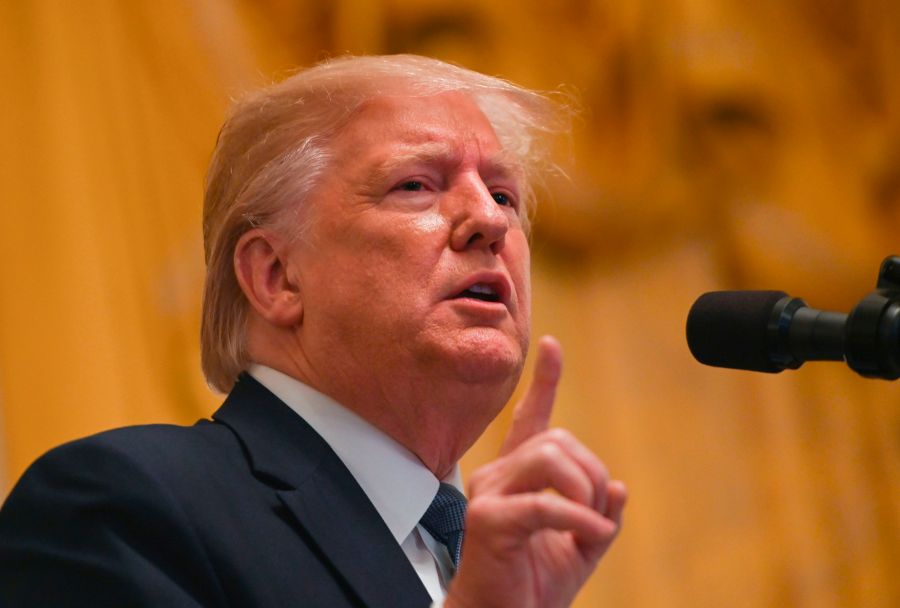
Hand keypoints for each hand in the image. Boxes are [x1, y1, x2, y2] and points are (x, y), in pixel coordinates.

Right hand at [445, 336, 626, 607]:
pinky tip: (592, 535)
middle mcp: (497, 475)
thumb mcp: (580, 547)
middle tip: (597, 514)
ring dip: (585, 490)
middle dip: (592, 472)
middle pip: (556, 439)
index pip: (530, 418)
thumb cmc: (532, 584)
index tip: (552, 347)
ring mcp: (489, 494)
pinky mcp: (488, 519)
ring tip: (590, 525)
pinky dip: (580, 519)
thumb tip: (619, 487)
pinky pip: (546, 504)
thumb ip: (598, 516)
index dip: (544, 382)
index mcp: (517, 476)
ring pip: (549, 457)